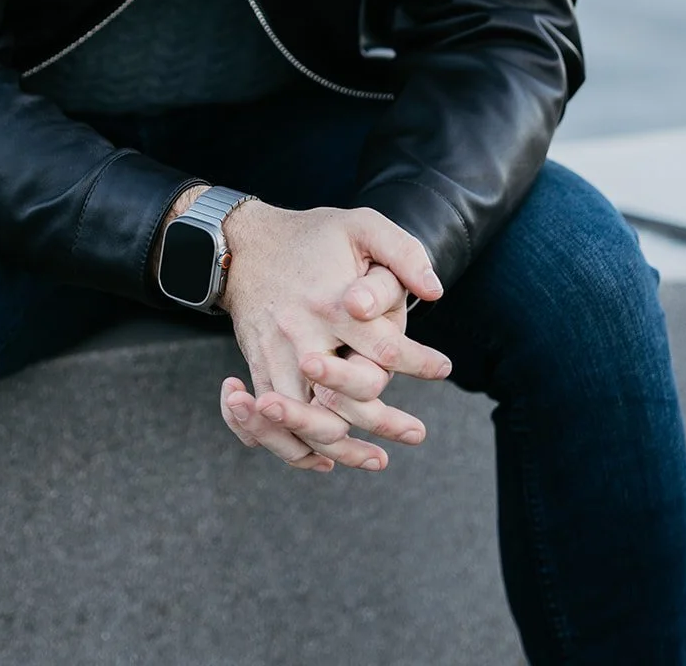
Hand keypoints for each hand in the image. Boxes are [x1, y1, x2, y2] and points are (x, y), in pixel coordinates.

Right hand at [218, 204, 449, 472]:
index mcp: (330, 303)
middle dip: (386, 421)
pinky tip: (327, 458)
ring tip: (379, 459)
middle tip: (417, 432)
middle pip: (346, 399)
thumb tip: (435, 291)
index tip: (444, 368)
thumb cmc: (309, 235)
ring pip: (309, 423)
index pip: (385, 349)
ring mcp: (275, 358)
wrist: (242, 244)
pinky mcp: (259, 370)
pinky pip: (274, 425)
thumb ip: (402, 252)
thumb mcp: (360, 225)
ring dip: (345, 448)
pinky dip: (298, 449)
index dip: (419, 362)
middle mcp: (301, 337)